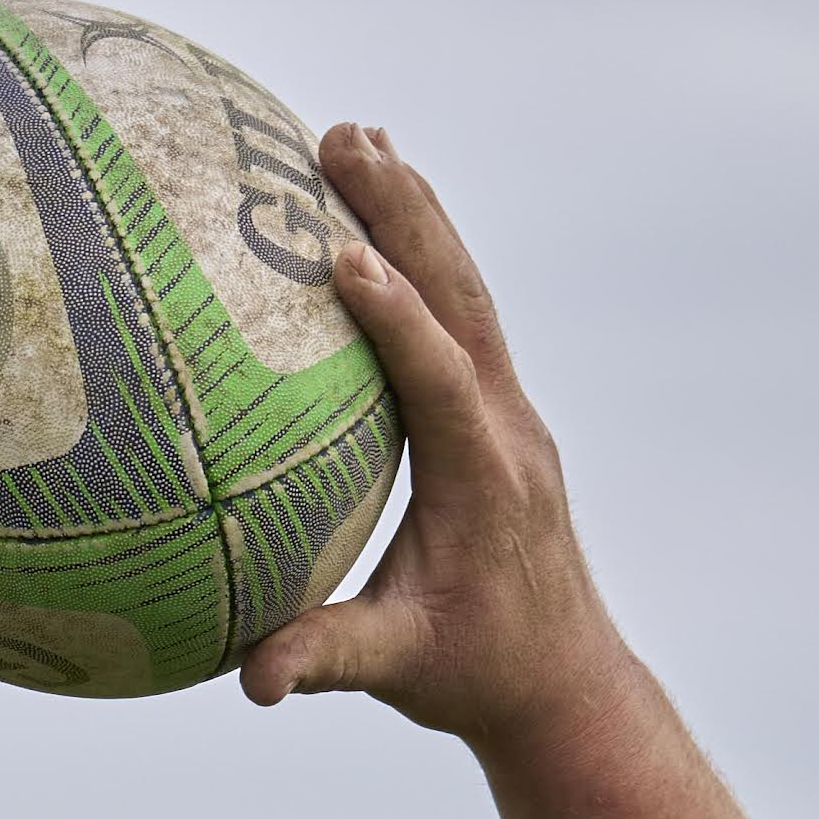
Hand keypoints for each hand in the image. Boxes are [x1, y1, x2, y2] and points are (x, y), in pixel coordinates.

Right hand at [239, 126, 638, 752]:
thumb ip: (327, 659)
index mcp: (487, 479)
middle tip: (342, 137)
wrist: (567, 682)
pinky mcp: (500, 414)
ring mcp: (511, 414)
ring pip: (466, 291)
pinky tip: (378, 214)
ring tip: (358, 137)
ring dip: (416, 212)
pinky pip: (458, 315)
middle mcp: (509, 429)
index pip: (440, 378)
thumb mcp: (400, 670)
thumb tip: (252, 679)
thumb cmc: (478, 677)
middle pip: (461, 297)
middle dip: (405, 213)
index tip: (341, 256)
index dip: (395, 316)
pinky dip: (422, 256)